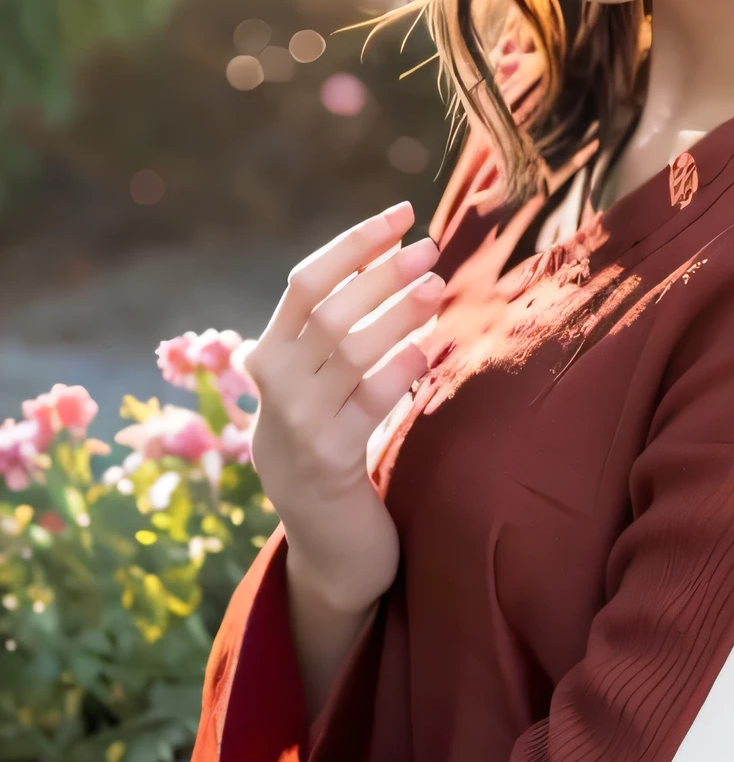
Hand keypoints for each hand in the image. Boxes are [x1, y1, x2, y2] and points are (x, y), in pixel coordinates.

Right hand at [244, 200, 443, 615]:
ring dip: (396, 312)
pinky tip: (427, 350)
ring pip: (348, 350)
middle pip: (328, 310)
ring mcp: (295, 427)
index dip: (353, 243)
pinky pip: (367, 403)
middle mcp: (272, 388)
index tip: (401, 213)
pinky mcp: (327, 464)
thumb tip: (391, 259)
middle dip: (381, 273)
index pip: (304, 282)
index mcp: (267, 358)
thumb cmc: (335, 451)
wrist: (328, 548)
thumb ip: (338, 336)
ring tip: (437, 288)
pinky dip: (398, 369)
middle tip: (431, 248)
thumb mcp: (323, 389)